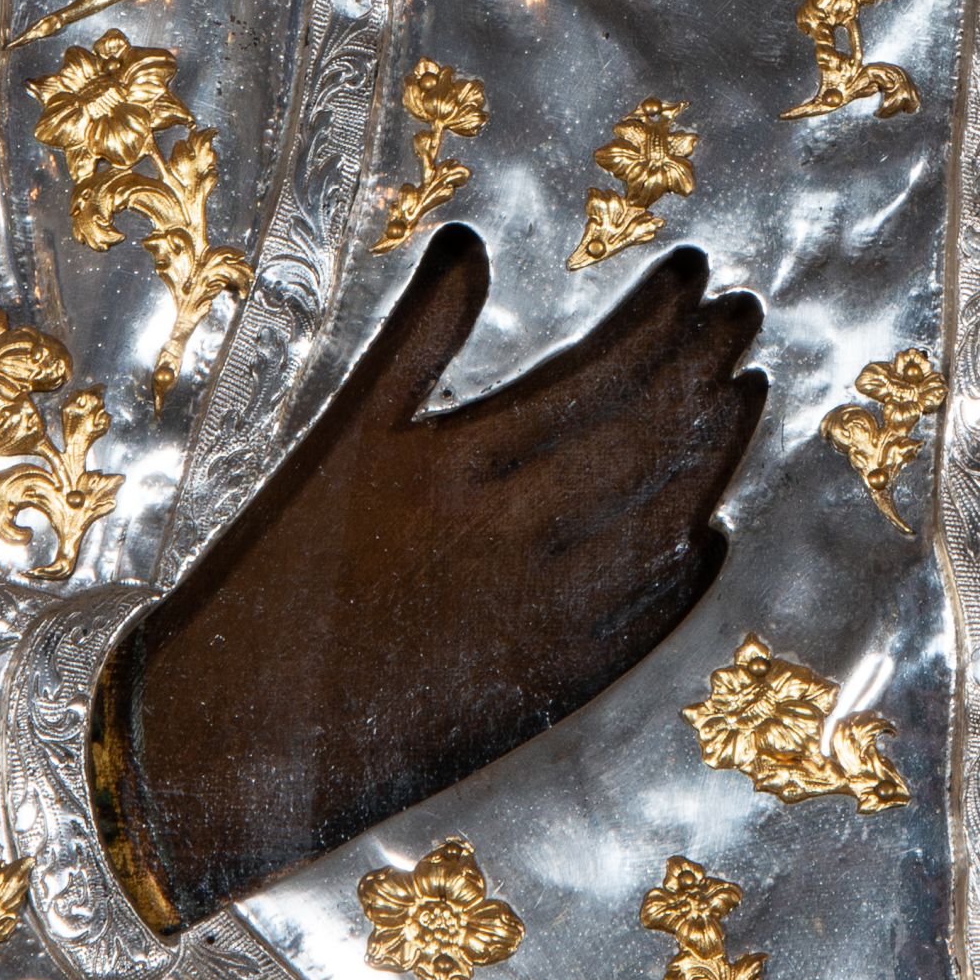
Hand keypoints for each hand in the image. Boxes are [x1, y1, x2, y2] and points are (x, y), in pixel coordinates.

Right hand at [126, 227, 763, 918]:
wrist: (235, 739)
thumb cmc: (274, 572)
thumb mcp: (336, 442)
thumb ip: (413, 341)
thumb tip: (472, 240)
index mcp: (459, 469)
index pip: (597, 374)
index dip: (659, 318)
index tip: (697, 273)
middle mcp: (514, 542)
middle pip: (646, 437)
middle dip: (705, 365)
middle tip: (742, 316)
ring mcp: (542, 622)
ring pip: (665, 522)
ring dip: (715, 454)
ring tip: (745, 394)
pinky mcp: (550, 690)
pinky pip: (647, 621)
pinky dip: (687, 571)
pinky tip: (708, 530)